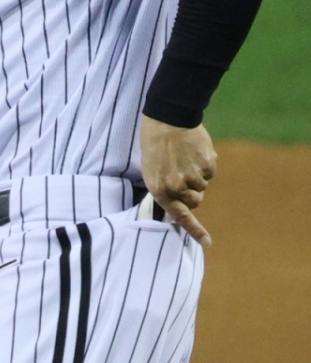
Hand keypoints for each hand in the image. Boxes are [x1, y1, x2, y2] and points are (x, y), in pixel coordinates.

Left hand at [140, 116, 216, 248]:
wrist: (168, 119)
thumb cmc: (156, 144)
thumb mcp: (152, 171)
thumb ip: (166, 189)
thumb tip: (185, 202)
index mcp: (160, 191)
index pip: (180, 217)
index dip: (195, 231)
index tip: (208, 243)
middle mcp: (177, 188)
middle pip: (195, 201)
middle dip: (193, 192)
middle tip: (182, 173)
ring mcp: (192, 177)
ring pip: (203, 186)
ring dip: (198, 176)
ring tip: (184, 158)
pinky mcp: (207, 165)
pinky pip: (210, 172)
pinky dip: (205, 164)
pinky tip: (194, 151)